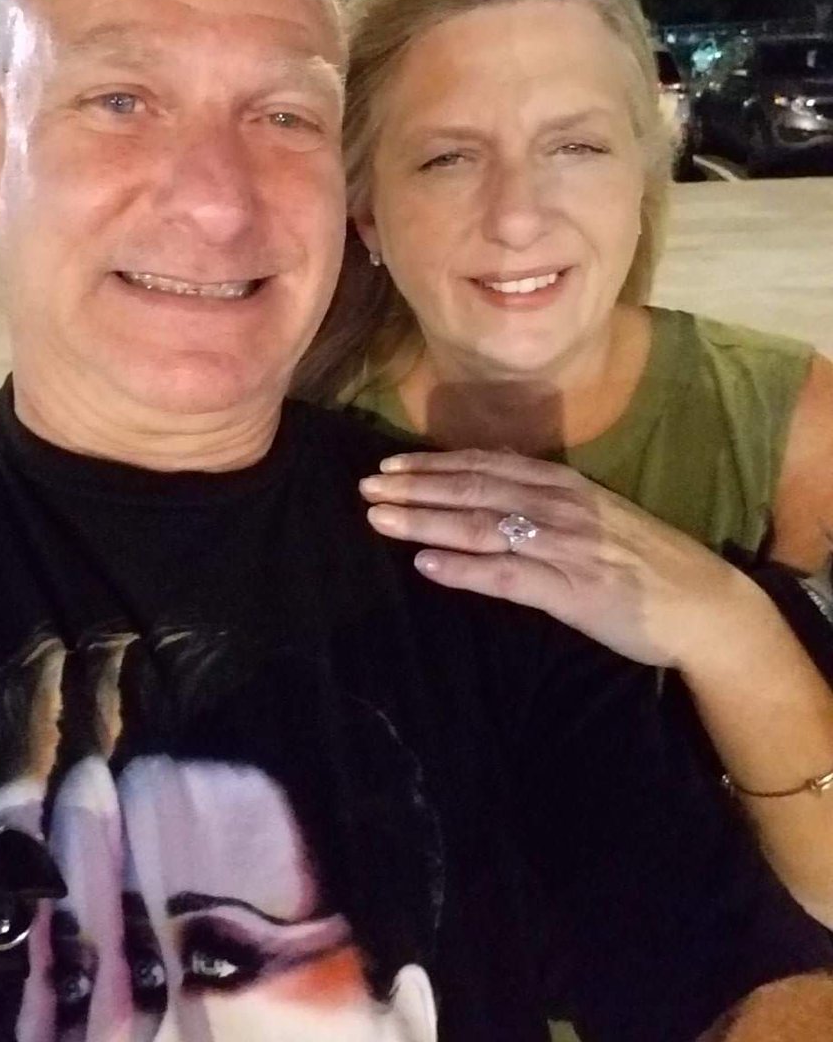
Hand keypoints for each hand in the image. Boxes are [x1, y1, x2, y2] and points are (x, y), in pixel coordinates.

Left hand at [359, 448, 769, 669]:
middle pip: (473, 489)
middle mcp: (559, 506)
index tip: (390, 464)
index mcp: (563, 485)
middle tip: (366, 486)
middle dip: (416, 487)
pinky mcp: (570, 589)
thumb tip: (489, 493)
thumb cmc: (645, 561)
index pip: (486, 466)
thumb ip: (543, 502)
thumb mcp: (594, 515)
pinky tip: (426, 565)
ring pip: (481, 525)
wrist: (702, 603)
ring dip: (425, 520)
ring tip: (379, 519)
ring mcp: (563, 546)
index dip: (434, 464)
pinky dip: (462, 568)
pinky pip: (505, 575)